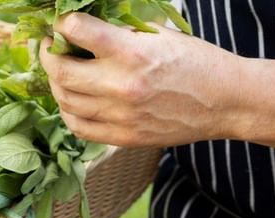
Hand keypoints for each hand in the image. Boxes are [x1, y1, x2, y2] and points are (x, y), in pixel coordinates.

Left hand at [39, 13, 245, 147]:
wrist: (226, 102)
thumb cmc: (197, 62)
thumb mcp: (160, 34)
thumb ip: (121, 30)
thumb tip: (85, 24)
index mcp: (131, 53)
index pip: (76, 30)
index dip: (62, 22)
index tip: (62, 22)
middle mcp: (121, 86)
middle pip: (60, 71)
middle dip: (48, 54)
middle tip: (52, 46)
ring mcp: (121, 116)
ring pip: (65, 100)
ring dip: (56, 83)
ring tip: (63, 71)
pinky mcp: (124, 138)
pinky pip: (78, 128)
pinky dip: (68, 112)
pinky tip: (73, 99)